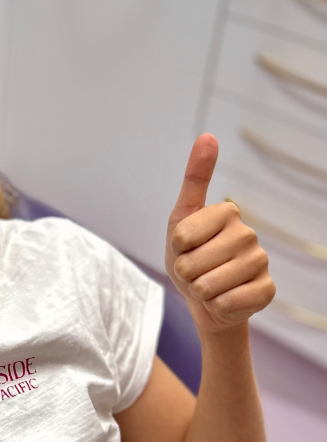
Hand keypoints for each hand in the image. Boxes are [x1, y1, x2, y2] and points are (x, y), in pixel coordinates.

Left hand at [165, 134, 275, 334]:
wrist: (205, 298)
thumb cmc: (189, 256)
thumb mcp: (181, 217)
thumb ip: (194, 179)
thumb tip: (208, 135)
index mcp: (227, 212)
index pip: (180, 236)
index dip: (174, 249)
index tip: (184, 247)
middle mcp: (249, 234)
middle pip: (191, 264)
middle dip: (185, 273)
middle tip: (196, 270)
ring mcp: (260, 263)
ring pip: (207, 286)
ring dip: (199, 291)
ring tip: (208, 284)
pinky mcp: (267, 291)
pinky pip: (224, 304)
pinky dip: (215, 306)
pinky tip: (224, 299)